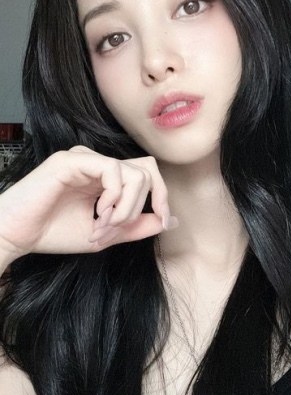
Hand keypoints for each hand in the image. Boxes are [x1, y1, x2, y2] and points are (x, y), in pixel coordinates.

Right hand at [0, 146, 176, 264]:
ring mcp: (87, 159)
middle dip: (143, 205)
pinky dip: (115, 197)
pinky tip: (99, 211)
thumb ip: (136, 226)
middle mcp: (99, 164)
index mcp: (107, 178)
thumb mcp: (106, 235)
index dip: (161, 196)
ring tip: (104, 223)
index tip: (162, 220)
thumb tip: (169, 220)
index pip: (148, 175)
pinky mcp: (73, 159)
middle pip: (148, 171)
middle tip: (118, 227)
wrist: (17, 235)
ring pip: (135, 173)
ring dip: (126, 207)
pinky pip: (113, 170)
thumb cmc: (54, 233)